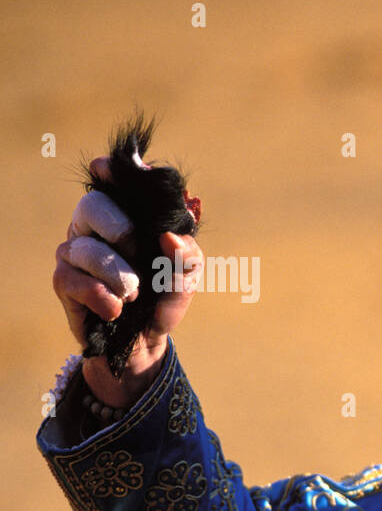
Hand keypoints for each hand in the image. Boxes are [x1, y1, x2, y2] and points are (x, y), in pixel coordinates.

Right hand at [53, 156, 203, 407]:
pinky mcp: (63, 280)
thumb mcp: (187, 278)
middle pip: (91, 205)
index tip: (106, 168)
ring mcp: (75, 251)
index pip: (111, 182)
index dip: (109, 171)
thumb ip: (187, 256)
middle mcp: (95, 227)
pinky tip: (117, 309)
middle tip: (135, 250)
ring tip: (134, 292)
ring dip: (117, 274)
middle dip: (119, 228)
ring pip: (85, 247)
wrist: (146, 342)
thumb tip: (172, 237)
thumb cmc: (164, 298)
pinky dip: (103, 296)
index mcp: (125, 216)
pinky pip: (75, 280)